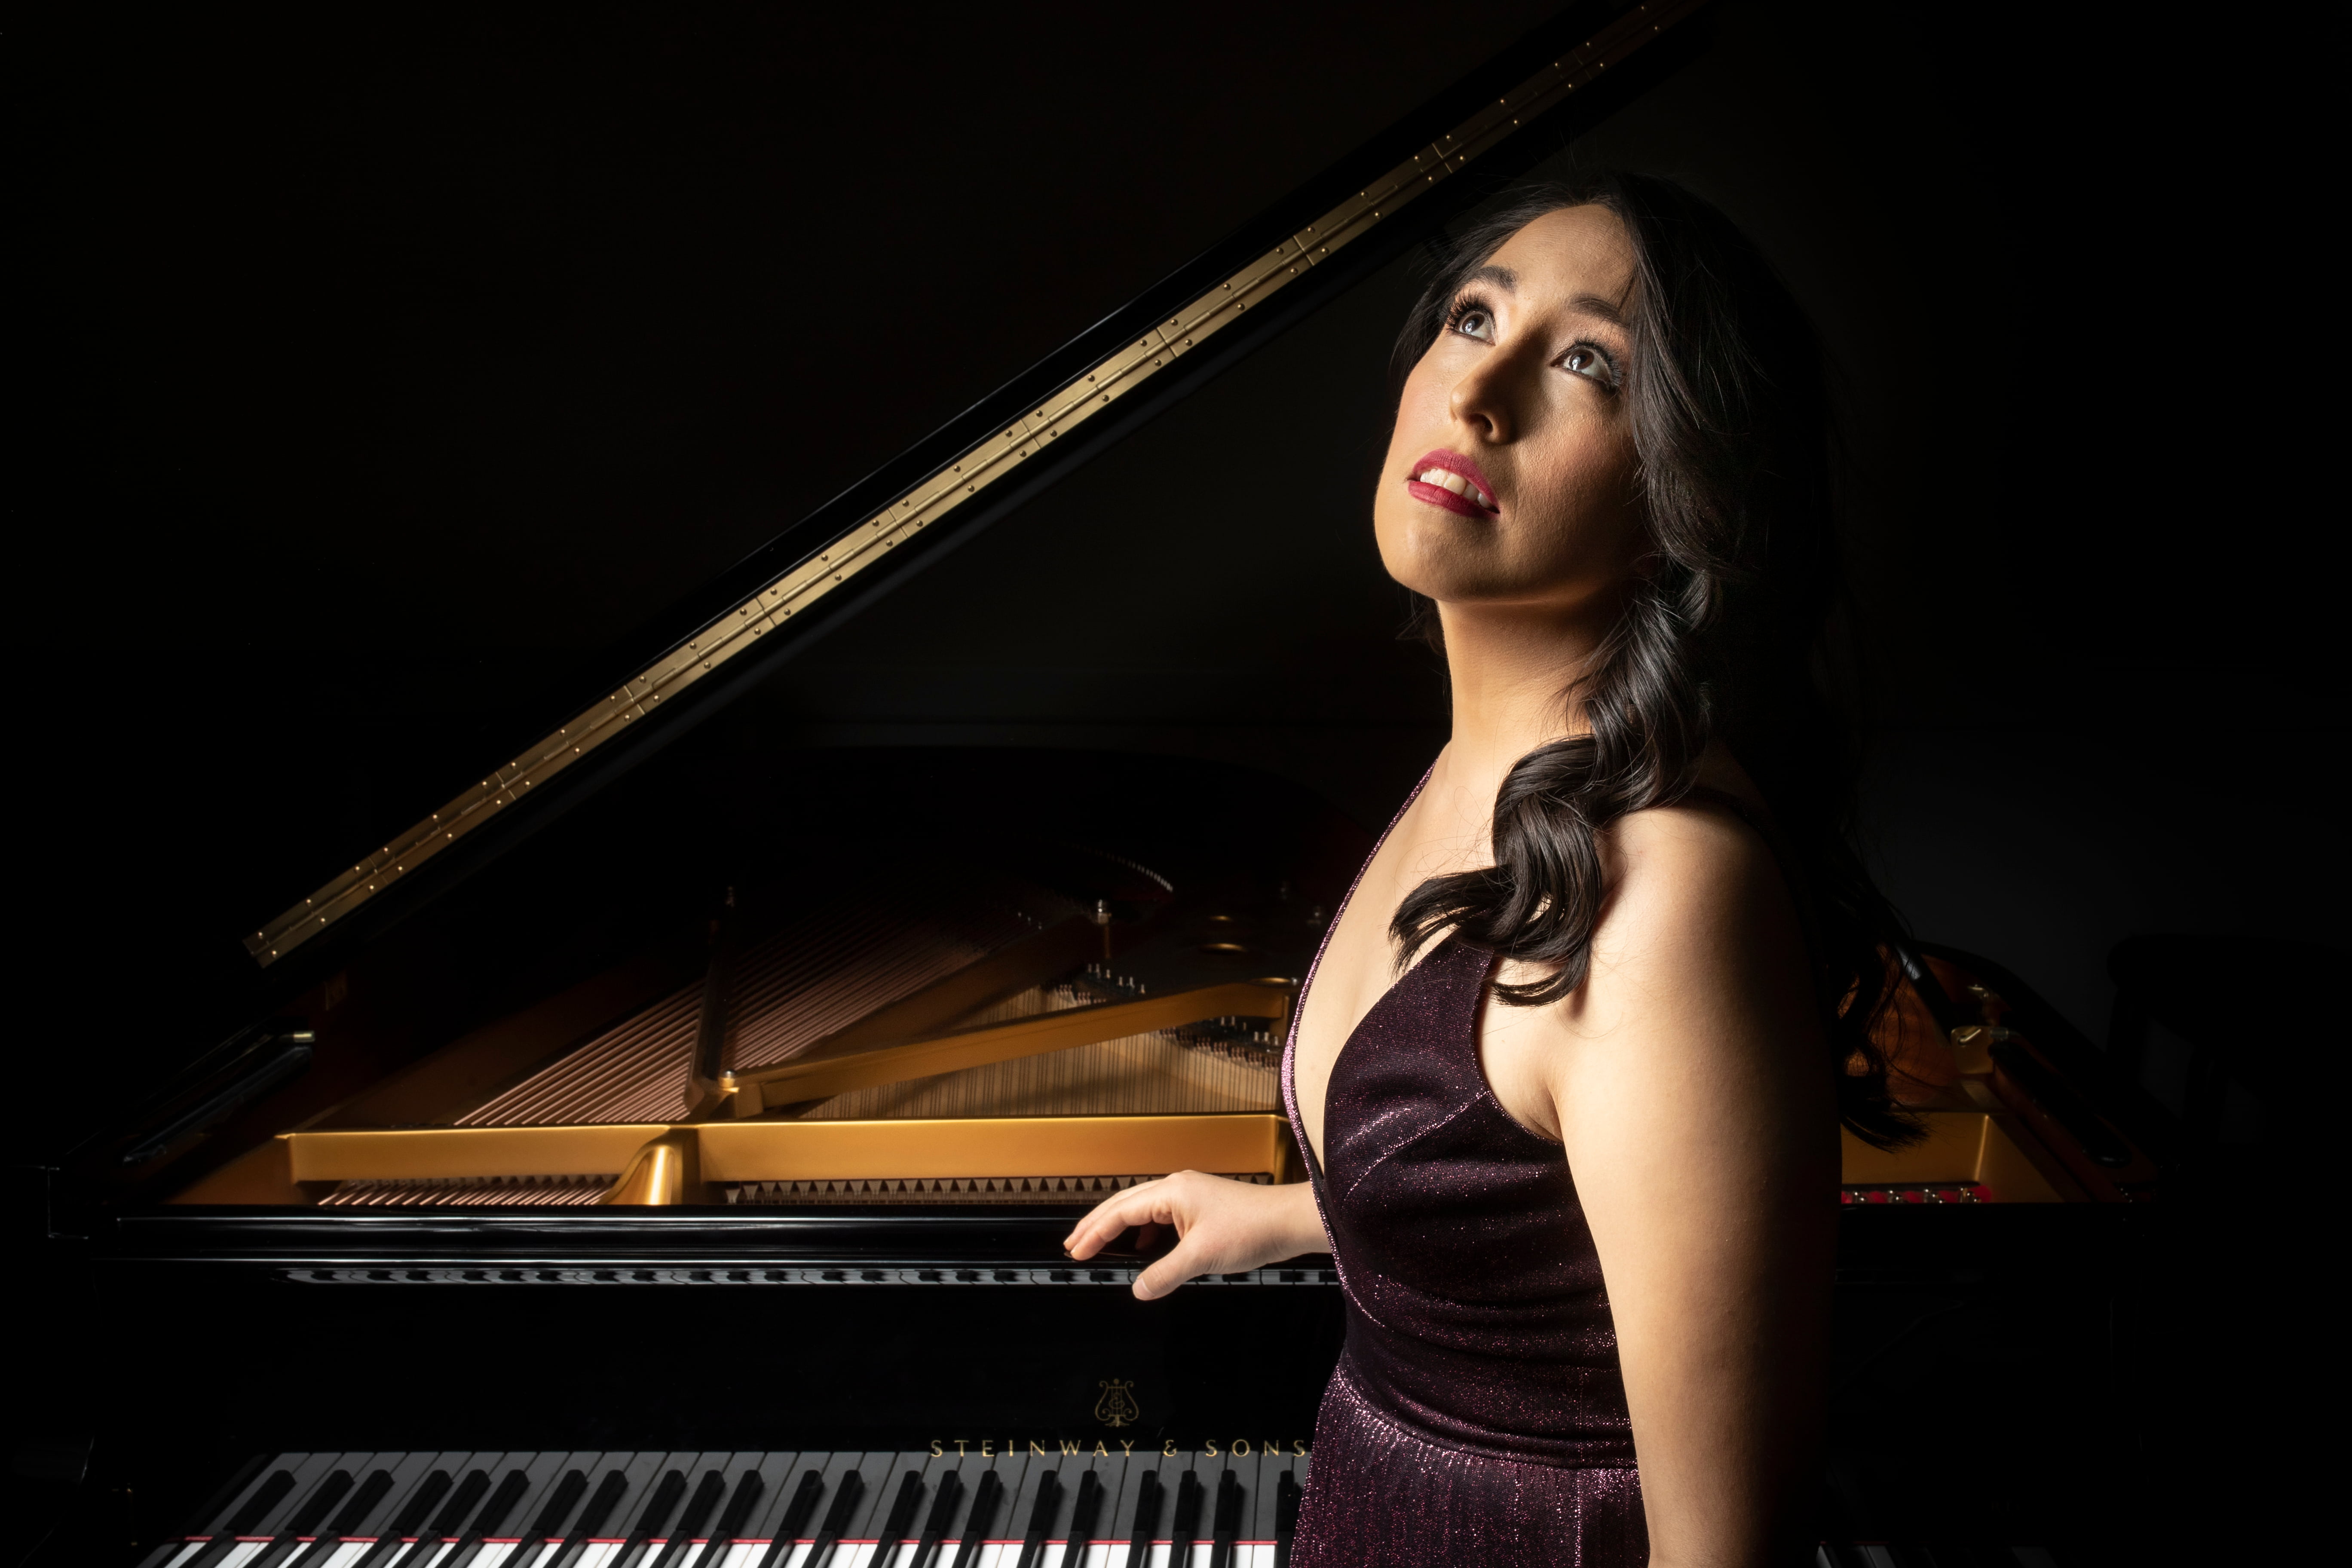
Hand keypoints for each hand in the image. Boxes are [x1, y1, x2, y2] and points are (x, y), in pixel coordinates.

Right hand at [1064, 1171, 1325, 1299]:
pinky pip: (1162, 1214)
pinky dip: (1145, 1229)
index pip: (1121, 1211)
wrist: (1288, 1221)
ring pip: (1143, 1207)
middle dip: (1097, 1225)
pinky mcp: (1202, 1205)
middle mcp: (1177, 1186)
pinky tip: (1144, 1246)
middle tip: (1074, 1245)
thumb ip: (1164, 1274)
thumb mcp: (1202, 1257)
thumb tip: (1138, 1289)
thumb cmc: (1251, 1230)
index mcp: (1171, 1192)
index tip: (1076, 1251)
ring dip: (1119, 1226)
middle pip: (1125, 1203)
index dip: (1095, 1232)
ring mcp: (1190, 1194)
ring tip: (1099, 1244)